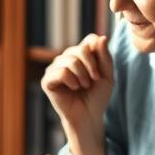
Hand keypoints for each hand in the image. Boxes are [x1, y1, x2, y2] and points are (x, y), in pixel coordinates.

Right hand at [41, 34, 113, 154]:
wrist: (88, 116)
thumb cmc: (97, 97)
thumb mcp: (107, 76)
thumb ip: (105, 57)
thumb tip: (101, 37)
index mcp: (80, 55)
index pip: (90, 39)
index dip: (97, 53)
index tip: (101, 71)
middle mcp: (65, 58)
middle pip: (80, 48)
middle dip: (91, 66)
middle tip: (93, 80)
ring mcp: (55, 68)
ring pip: (70, 60)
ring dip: (82, 75)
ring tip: (83, 86)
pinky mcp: (47, 80)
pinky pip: (60, 71)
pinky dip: (71, 81)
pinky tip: (73, 88)